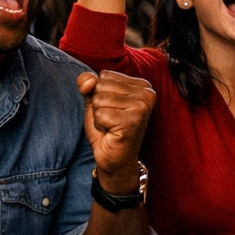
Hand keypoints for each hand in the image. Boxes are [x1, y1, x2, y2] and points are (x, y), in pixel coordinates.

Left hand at [78, 71, 154, 192]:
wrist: (114, 159)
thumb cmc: (107, 129)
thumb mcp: (94, 102)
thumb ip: (88, 84)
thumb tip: (88, 80)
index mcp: (142, 85)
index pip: (104, 75)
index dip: (100, 94)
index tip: (113, 110)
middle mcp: (147, 93)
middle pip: (101, 86)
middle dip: (98, 105)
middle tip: (111, 120)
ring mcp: (142, 107)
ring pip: (99, 100)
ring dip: (99, 116)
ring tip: (111, 126)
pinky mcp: (133, 121)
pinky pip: (101, 114)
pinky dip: (100, 126)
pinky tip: (111, 133)